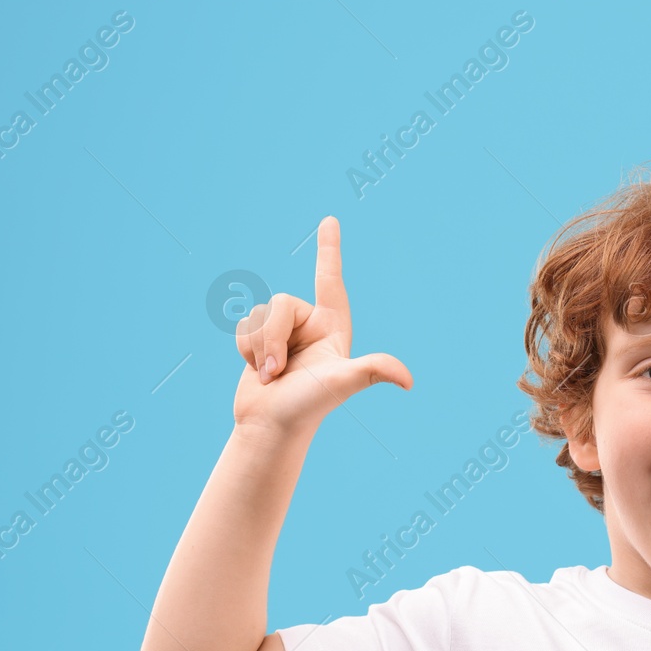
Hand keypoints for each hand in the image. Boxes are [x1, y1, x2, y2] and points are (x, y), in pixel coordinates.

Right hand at [233, 216, 411, 436]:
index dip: (329, 251)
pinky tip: (258, 373)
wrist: (271, 429)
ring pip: (258, 316)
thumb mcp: (340, 384)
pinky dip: (245, 350)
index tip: (330, 221)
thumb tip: (407, 380)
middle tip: (278, 372)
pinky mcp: (261, 344)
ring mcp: (284, 336)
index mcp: (332, 328)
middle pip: (280, 304)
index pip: (331, 281)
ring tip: (271, 377)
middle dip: (272, 338)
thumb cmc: (307, 407)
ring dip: (258, 349)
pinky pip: (243, 327)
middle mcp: (310, 327)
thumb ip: (371, 371)